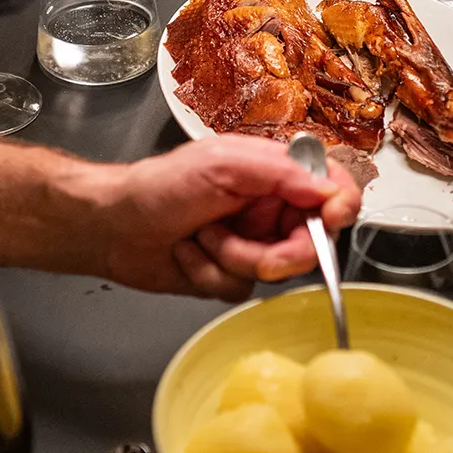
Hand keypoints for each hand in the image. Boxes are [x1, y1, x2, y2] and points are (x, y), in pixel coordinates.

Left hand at [104, 135, 360, 300]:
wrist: (113, 225)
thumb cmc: (159, 186)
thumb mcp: (222, 164)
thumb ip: (281, 173)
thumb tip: (329, 189)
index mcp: (274, 174)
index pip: (332, 188)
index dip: (338, 207)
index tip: (329, 219)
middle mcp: (270, 209)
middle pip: (311, 242)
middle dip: (275, 249)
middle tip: (236, 238)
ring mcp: (253, 244)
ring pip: (276, 272)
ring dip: (231, 257)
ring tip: (201, 237)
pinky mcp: (232, 274)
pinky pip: (242, 289)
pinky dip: (210, 274)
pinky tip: (188, 254)